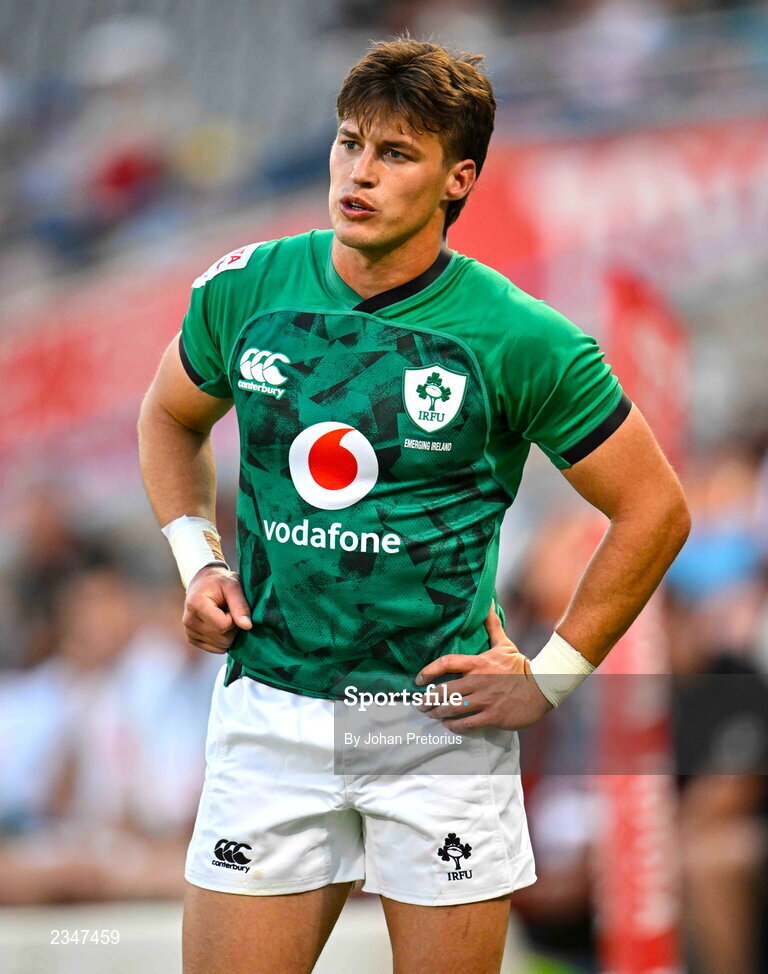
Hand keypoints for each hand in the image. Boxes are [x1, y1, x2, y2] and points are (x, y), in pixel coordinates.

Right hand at [182, 565, 251, 653]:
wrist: (204, 583)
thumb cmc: (220, 582)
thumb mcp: (233, 585)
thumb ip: (240, 605)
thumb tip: (247, 626)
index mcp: (196, 605)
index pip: (224, 626)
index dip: (235, 618)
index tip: (232, 606)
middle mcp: (189, 621)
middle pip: (223, 638)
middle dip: (233, 627)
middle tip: (230, 611)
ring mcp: (189, 632)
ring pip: (221, 646)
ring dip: (229, 633)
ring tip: (224, 616)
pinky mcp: (192, 639)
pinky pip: (217, 649)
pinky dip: (223, 639)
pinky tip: (219, 624)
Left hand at [414, 604, 552, 730]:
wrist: (543, 686)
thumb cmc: (520, 666)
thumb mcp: (504, 644)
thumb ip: (491, 625)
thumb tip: (488, 601)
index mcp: (479, 663)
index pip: (447, 663)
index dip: (429, 671)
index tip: (419, 679)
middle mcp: (479, 681)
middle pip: (444, 690)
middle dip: (428, 699)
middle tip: (420, 703)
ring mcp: (486, 700)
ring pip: (453, 708)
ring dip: (438, 713)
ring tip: (431, 714)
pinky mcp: (493, 717)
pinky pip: (467, 723)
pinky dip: (454, 725)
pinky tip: (449, 725)